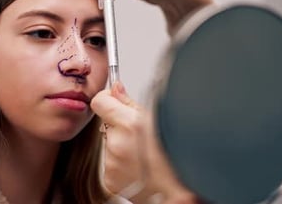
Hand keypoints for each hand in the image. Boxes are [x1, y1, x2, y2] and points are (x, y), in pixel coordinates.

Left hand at [91, 82, 199, 203]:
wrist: (182, 192)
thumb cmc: (179, 157)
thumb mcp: (160, 120)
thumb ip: (131, 104)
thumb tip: (116, 90)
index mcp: (131, 125)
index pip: (100, 102)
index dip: (107, 100)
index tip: (113, 102)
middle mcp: (117, 145)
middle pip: (107, 125)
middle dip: (120, 127)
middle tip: (141, 136)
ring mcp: (112, 164)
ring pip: (110, 145)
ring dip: (122, 147)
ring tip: (145, 155)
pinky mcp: (110, 181)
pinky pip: (111, 164)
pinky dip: (122, 164)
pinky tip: (140, 167)